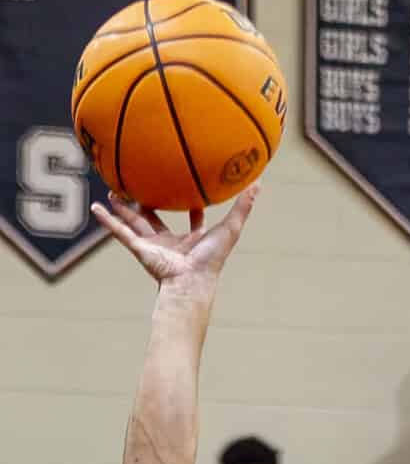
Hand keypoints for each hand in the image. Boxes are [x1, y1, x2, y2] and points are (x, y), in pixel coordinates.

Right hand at [90, 188, 257, 296]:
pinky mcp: (140, 249)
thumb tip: (259, 182)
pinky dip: (107, 221)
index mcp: (192, 241)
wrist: (191, 281)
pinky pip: (120, 232)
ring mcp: (154, 246)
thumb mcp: (231, 227)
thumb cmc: (212, 260)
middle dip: (148, 204)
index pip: (193, 221)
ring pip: (134, 222)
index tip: (190, 190)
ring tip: (112, 191)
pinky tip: (96, 208)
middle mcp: (171, 243)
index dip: (193, 207)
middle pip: (157, 219)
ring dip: (123, 208)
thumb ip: (243, 206)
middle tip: (140, 185)